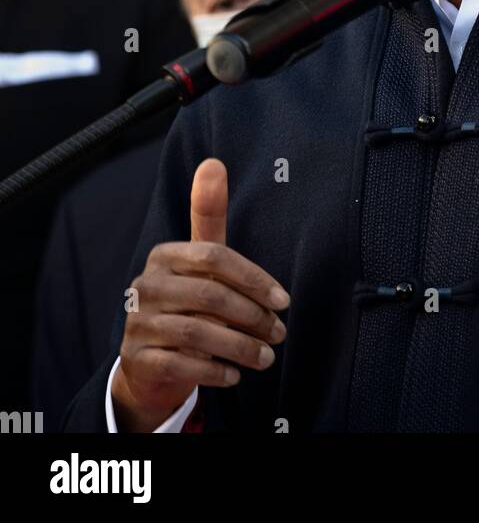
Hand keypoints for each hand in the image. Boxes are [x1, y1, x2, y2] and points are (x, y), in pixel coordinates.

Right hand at [111, 159, 289, 432]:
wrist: (149, 360)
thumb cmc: (187, 300)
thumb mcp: (199, 260)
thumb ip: (208, 215)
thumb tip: (213, 162)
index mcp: (164, 255)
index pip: (214, 257)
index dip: (254, 278)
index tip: (284, 301)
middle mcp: (145, 286)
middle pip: (209, 296)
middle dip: (252, 317)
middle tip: (280, 333)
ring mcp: (137, 323)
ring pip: (198, 333)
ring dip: (240, 347)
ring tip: (267, 357)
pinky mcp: (136, 359)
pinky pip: (181, 366)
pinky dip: (214, 371)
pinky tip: (235, 374)